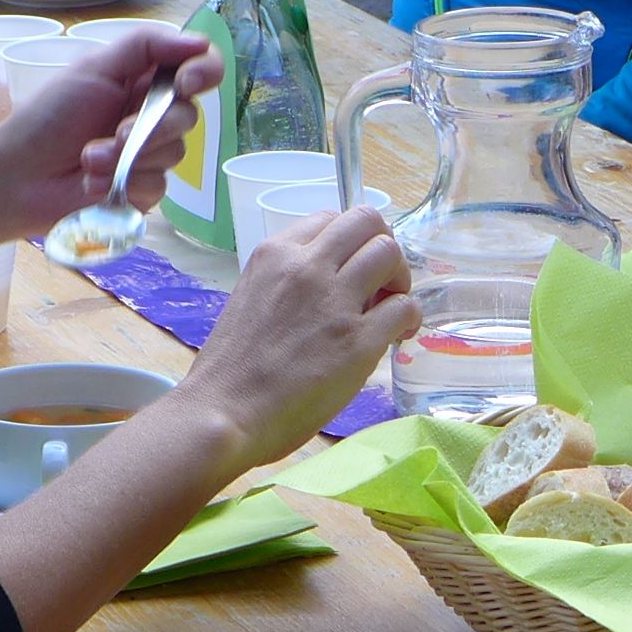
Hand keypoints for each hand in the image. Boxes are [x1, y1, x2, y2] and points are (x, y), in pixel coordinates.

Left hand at [0, 25, 215, 231]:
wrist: (18, 176)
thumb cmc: (49, 117)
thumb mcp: (94, 68)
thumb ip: (146, 46)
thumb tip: (201, 42)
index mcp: (144, 78)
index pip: (199, 66)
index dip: (204, 71)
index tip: (186, 83)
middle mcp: (152, 114)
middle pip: (190, 114)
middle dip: (156, 126)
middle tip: (120, 132)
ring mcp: (150, 154)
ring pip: (176, 153)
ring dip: (128, 157)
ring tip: (89, 159)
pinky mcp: (144, 190)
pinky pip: (159, 186)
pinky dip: (126, 184)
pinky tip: (94, 184)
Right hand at [171, 207, 416, 470]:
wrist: (222, 413)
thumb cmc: (230, 370)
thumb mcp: (252, 299)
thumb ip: (288, 283)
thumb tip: (327, 288)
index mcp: (275, 254)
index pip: (330, 217)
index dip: (350, 242)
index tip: (350, 271)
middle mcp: (307, 266)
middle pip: (367, 221)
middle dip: (383, 247)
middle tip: (380, 285)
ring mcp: (334, 300)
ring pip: (390, 254)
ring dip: (400, 280)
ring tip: (389, 310)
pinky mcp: (357, 340)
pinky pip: (405, 307)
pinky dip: (409, 319)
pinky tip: (397, 338)